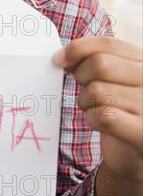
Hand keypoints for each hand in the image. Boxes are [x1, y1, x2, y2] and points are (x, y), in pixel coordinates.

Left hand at [54, 37, 142, 182]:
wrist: (136, 151)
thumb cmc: (119, 108)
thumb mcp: (111, 77)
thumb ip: (92, 59)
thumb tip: (62, 57)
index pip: (109, 44)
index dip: (79, 48)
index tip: (59, 59)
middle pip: (100, 64)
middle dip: (82, 76)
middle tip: (85, 89)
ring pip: (97, 91)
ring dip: (86, 102)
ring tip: (95, 108)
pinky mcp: (141, 132)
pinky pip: (103, 116)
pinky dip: (91, 119)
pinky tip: (99, 122)